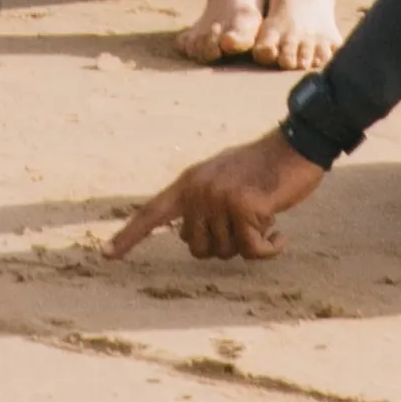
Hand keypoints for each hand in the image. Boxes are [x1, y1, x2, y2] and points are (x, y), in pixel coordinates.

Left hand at [104, 136, 325, 265]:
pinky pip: (252, 251)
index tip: (105, 255)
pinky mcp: (244, 207)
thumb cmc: (262, 169)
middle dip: (225, 244)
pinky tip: (280, 232)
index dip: (129, 237)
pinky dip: (269, 249)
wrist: (295, 146)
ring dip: (251, 242)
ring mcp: (219, 197)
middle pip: (198, 249)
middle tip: (247, 220)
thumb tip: (185, 239)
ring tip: (263, 213)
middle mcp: (198, 189)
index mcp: (189, 183)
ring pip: (227, 252)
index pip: (151, 213)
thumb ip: (201, 206)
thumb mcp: (223, 182)